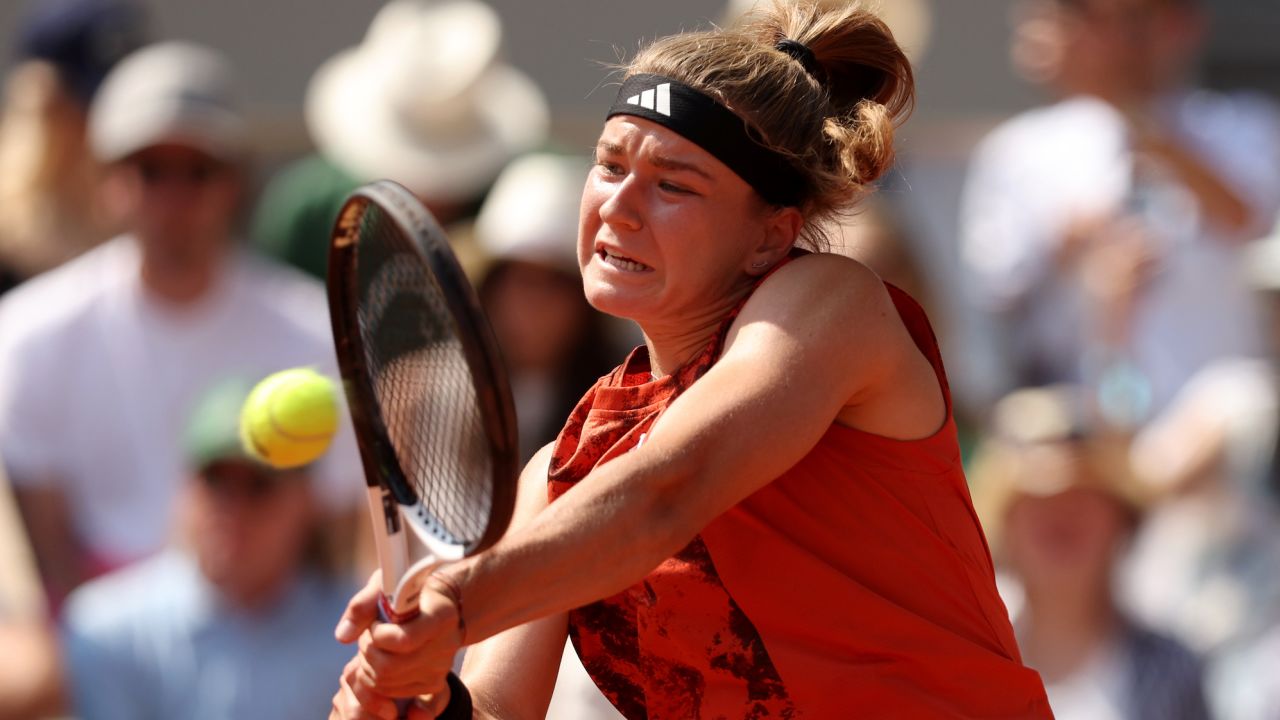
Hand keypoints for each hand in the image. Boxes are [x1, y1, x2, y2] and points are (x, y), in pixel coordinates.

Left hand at [332, 571, 464, 713]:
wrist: (435, 603)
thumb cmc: (408, 589)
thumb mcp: (385, 583)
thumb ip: (362, 605)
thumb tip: (343, 636)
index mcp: (441, 615)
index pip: (403, 640)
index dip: (378, 635)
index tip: (375, 623)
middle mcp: (447, 644)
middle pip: (390, 666)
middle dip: (367, 652)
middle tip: (368, 637)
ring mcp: (441, 666)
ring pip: (387, 683)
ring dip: (368, 666)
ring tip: (373, 646)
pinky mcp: (433, 683)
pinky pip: (392, 692)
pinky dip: (376, 680)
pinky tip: (378, 660)